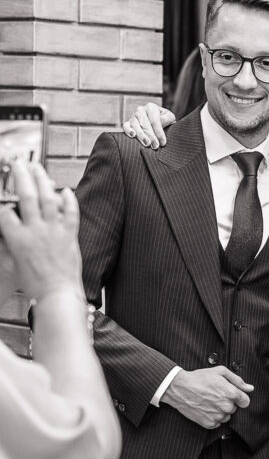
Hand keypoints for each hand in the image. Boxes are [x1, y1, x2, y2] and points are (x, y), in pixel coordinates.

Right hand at [0, 158, 83, 301]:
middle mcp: (35, 231)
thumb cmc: (36, 284)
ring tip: (39, 168)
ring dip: (43, 180)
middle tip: (18, 163)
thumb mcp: (13, 263)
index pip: (4, 212)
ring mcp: (54, 232)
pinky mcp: (69, 236)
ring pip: (48, 199)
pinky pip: (71, 213)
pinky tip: (66, 190)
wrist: (57, 294)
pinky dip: (69, 200)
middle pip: (26, 196)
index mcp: (17, 239)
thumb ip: (8, 244)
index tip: (1, 193)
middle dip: (21, 176)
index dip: (1, 200)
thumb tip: (5, 232)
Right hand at [122, 102, 175, 148]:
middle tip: (155, 146)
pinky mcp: (127, 123)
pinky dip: (128, 130)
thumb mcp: (169, 117)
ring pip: (136, 126)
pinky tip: (133, 135)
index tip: (163, 142)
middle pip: (145, 124)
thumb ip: (167, 118)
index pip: (155, 121)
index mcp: (151, 107)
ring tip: (147, 144)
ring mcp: (133, 116)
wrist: (156, 120)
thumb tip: (161, 122)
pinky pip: (126, 126)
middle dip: (151, 136)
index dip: (159, 132)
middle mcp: (141, 110)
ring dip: (141, 136)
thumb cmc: (163, 120)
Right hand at [161, 367, 253, 428]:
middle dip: (229, 402)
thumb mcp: (220, 372)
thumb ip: (238, 380)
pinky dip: (214, 417)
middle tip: (216, 395)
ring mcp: (217, 416)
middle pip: (235, 408)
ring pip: (227, 416)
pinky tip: (206, 407)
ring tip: (210, 401)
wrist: (179, 388)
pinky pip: (218, 423)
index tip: (232, 394)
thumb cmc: (199, 378)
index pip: (246, 401)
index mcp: (231, 393)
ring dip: (221, 410)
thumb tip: (250, 388)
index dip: (240, 397)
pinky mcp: (209, 423)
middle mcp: (226, 406)